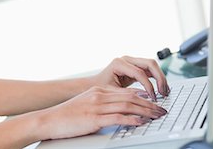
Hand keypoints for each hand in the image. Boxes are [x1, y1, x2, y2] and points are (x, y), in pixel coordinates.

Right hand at [39, 86, 166, 139]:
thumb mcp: (87, 105)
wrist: (50, 120)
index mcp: (98, 91)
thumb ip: (103, 104)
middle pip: (130, 97)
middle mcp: (99, 96)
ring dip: (146, 111)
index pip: (126, 92)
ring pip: (127, 106)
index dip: (143, 96)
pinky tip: (141, 122)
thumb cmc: (67, 116)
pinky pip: (118, 117)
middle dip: (149, 103)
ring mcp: (97, 106)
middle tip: (162, 110)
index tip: (155, 102)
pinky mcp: (94, 118)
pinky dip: (132, 119)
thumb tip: (120, 111)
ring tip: (158, 115)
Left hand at [91, 56, 169, 100]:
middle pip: (150, 63)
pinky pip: (150, 70)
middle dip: (160, 78)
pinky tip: (161, 89)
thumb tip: (146, 98)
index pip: (140, 73)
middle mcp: (126, 59)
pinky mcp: (135, 66)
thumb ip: (128, 94)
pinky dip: (157, 78)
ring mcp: (131, 61)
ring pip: (152, 65)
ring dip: (161, 78)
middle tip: (164, 92)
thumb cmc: (101, 88)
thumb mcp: (113, 92)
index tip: (153, 98)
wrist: (94, 85)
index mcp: (119, 63)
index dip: (149, 86)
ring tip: (165, 92)